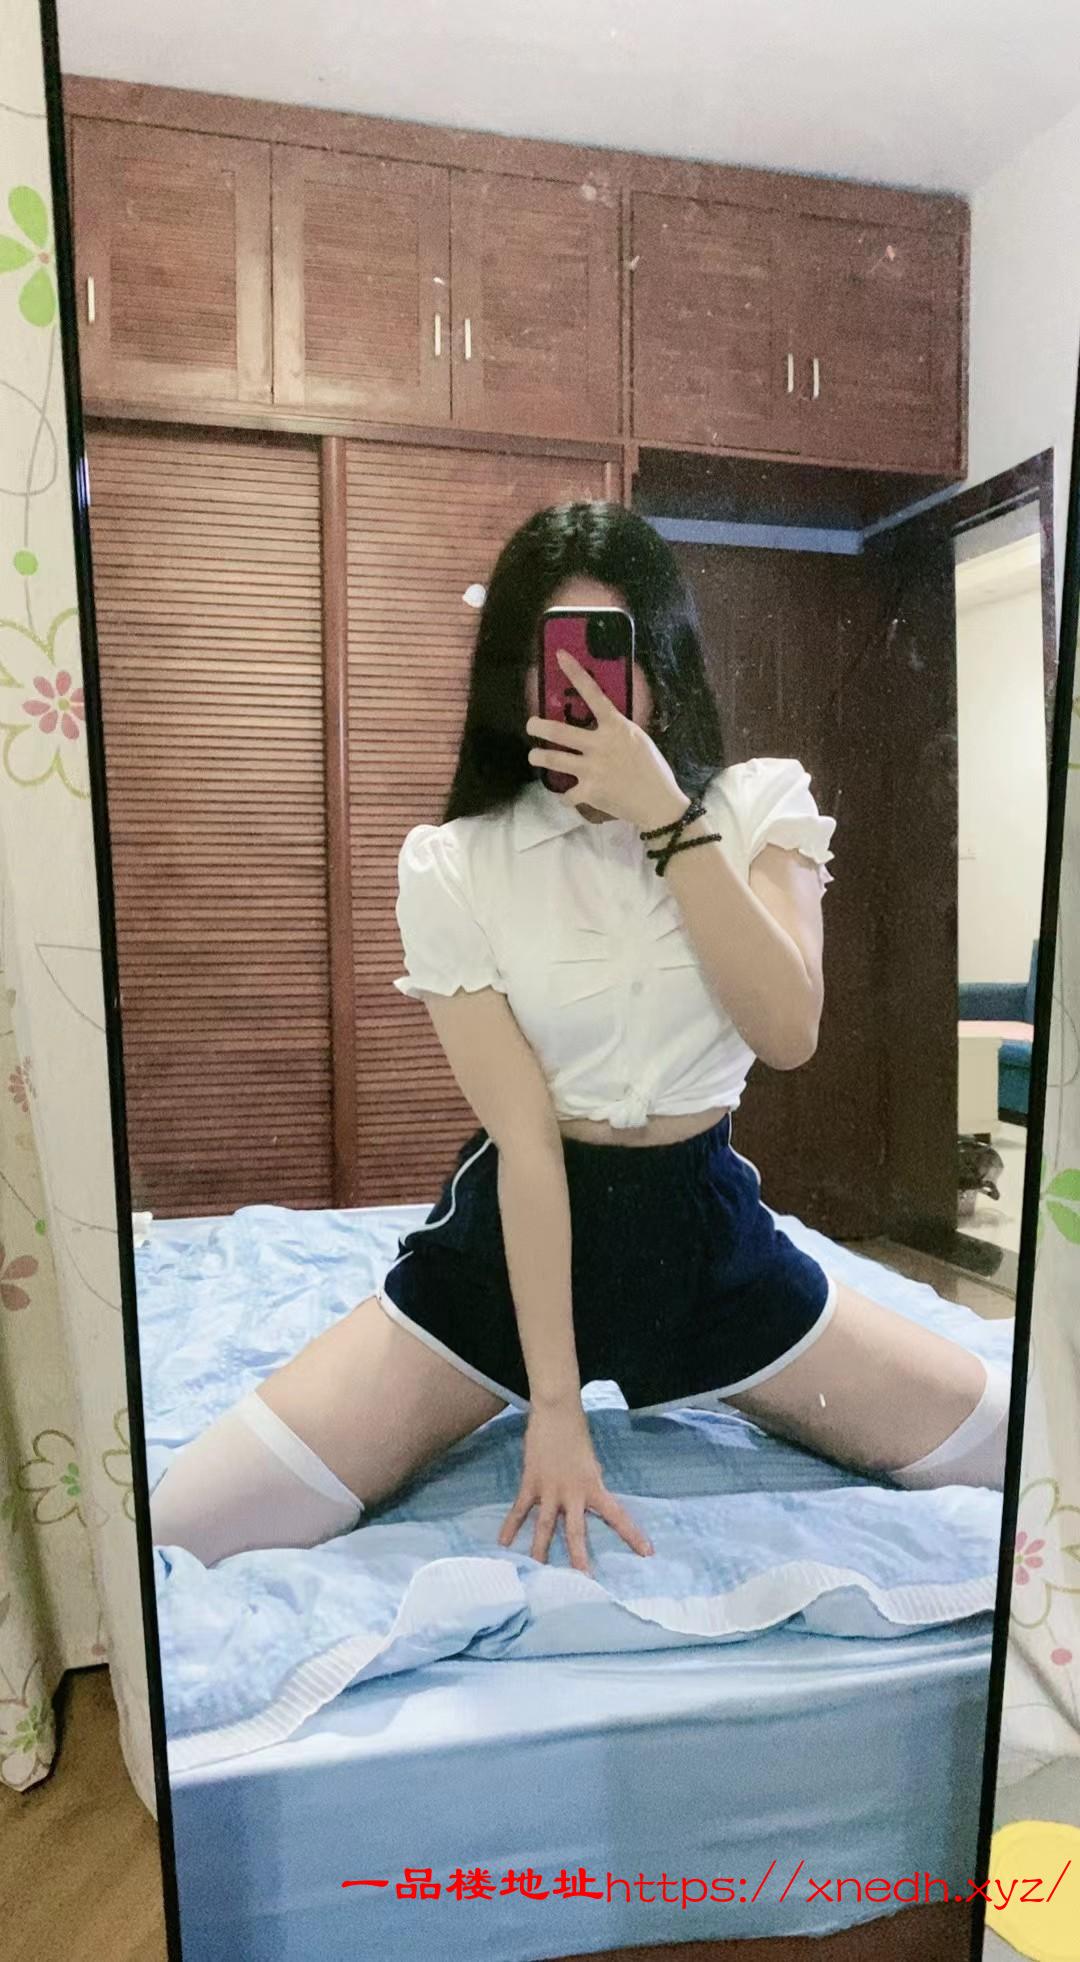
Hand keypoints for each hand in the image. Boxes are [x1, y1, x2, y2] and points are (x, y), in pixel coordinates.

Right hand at [497, 1399, 653, 1573]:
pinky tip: (503, 1543)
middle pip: (576, 1532)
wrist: (557, 1414)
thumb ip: (589, 1486)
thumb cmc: (578, 1436)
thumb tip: (586, 1504)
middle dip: (579, 1557)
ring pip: (545, 1527)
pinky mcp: (531, 1484)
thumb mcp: (592, 1464)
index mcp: (594, 1487)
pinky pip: (520, 1509)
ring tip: (539, 1571)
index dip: (632, 1535)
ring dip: (541, 1550)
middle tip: (584, 1581)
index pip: (617, 1516)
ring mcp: (550, 1490)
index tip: (647, 1553)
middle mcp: (573, 1494)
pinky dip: (511, 1525)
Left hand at [526, 648, 688, 831]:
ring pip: (552, 759)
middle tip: (531, 725)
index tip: (560, 655)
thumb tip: (599, 723)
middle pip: (559, 731)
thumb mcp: (637, 739)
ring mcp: (592, 769)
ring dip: (539, 757)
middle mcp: (600, 745)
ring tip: (535, 756)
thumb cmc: (652, 769)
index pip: (593, 694)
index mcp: (616, 727)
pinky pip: (565, 793)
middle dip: (538, 727)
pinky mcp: (588, 792)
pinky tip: (567, 795)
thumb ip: (616, 730)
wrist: (658, 803)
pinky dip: (565, 796)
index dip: (575, 673)